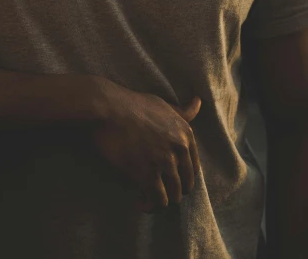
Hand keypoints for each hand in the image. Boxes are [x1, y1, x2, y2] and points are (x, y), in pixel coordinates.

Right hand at [91, 80, 201, 213]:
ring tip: (147, 196)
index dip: (181, 177)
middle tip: (155, 189)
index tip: (167, 178)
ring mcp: (164, 162)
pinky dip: (148, 205)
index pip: (193, 168)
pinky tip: (139, 202)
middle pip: (185, 185)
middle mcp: (179, 149)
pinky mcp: (147, 174)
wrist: (109, 108)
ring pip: (173, 196)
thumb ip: (182, 111)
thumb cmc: (133, 104)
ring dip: (160, 200)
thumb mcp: (163, 104)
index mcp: (186, 133)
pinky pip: (157, 201)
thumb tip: (198, 101)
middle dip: (172, 190)